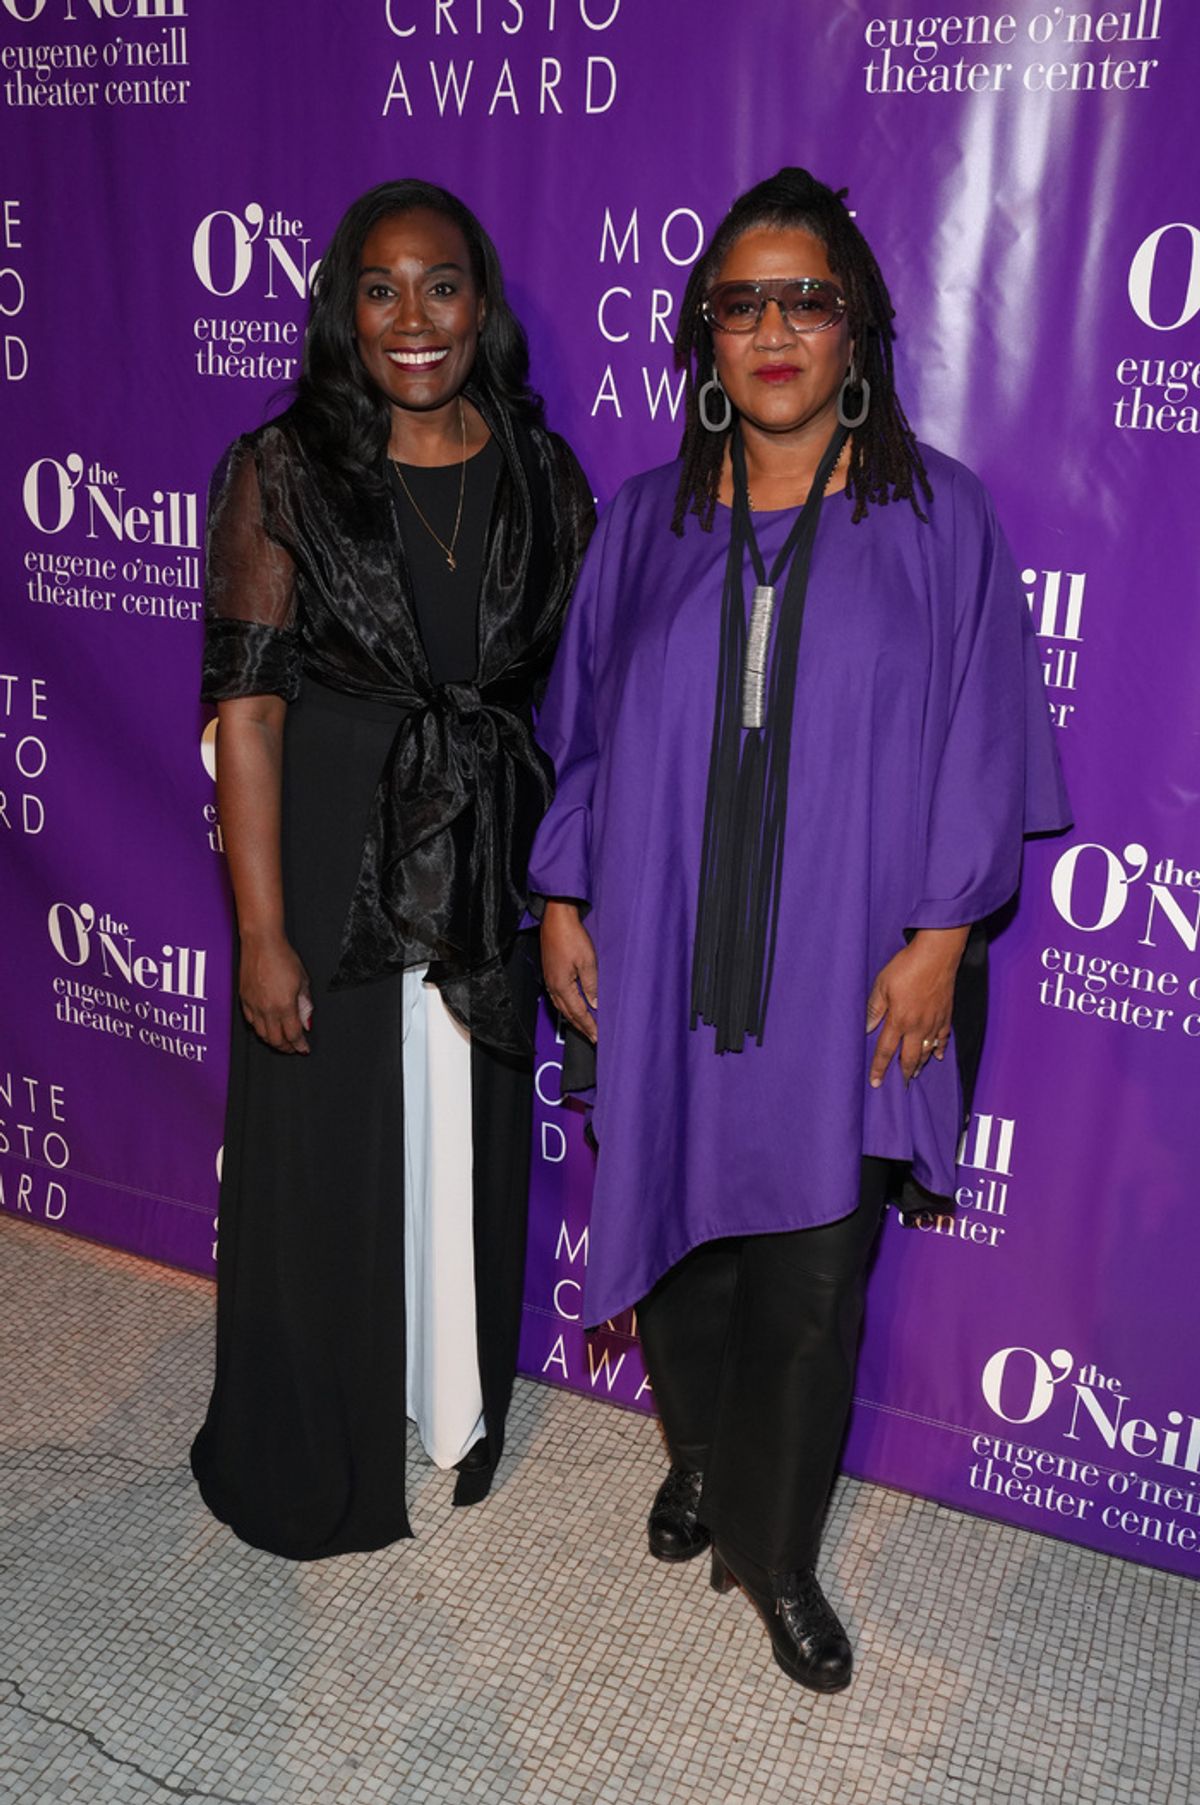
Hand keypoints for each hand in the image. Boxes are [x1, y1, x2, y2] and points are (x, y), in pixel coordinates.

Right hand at [238, 931, 312, 1053]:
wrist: (261, 943)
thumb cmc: (283, 957)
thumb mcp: (303, 981)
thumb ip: (305, 1004)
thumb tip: (306, 1021)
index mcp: (284, 1005)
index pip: (293, 1035)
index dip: (300, 1045)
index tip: (304, 1048)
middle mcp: (267, 1009)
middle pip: (276, 1039)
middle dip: (286, 1047)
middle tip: (293, 1047)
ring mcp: (253, 1005)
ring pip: (261, 1034)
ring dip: (272, 1040)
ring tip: (281, 1040)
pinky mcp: (244, 999)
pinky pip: (251, 1022)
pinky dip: (259, 1028)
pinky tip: (266, 1027)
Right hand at [541, 900, 597, 1044]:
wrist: (556, 918)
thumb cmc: (570, 936)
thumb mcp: (588, 962)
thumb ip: (591, 985)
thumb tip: (594, 1003)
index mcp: (562, 986)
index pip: (578, 1013)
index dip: (588, 1026)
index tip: (597, 1036)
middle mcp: (553, 985)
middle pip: (568, 1013)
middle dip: (580, 1026)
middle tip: (592, 1037)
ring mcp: (549, 979)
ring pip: (561, 1006)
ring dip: (573, 1018)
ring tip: (584, 1026)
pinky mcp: (550, 972)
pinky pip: (558, 996)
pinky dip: (567, 1006)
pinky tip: (572, 1006)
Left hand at [865, 927, 969, 1087]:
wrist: (937, 955)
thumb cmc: (907, 967)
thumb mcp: (882, 985)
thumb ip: (874, 1009)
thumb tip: (867, 1029)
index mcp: (899, 1020)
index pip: (886, 1051)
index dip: (880, 1068)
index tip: (876, 1083)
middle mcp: (918, 1026)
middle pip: (910, 1057)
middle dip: (904, 1072)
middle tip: (901, 1084)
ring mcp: (934, 1022)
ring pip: (928, 1051)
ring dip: (921, 1064)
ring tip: (916, 1073)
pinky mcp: (946, 1014)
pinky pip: (944, 1038)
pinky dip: (940, 1049)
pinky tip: (937, 1056)